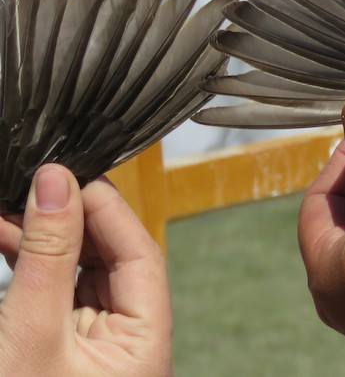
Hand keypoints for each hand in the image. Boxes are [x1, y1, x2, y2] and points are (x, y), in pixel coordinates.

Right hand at [0, 165, 171, 376]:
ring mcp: (93, 350)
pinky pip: (52, 297)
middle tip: (38, 183)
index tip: (73, 173)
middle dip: (73, 219)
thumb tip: (59, 183)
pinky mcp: (56, 354)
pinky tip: (5, 238)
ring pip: (77, 275)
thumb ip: (48, 256)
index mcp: (146, 343)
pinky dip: (29, 268)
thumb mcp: (31, 332)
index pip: (141, 254)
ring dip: (45, 240)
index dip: (108, 209)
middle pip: (111, 260)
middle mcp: (128, 344)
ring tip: (10, 207)